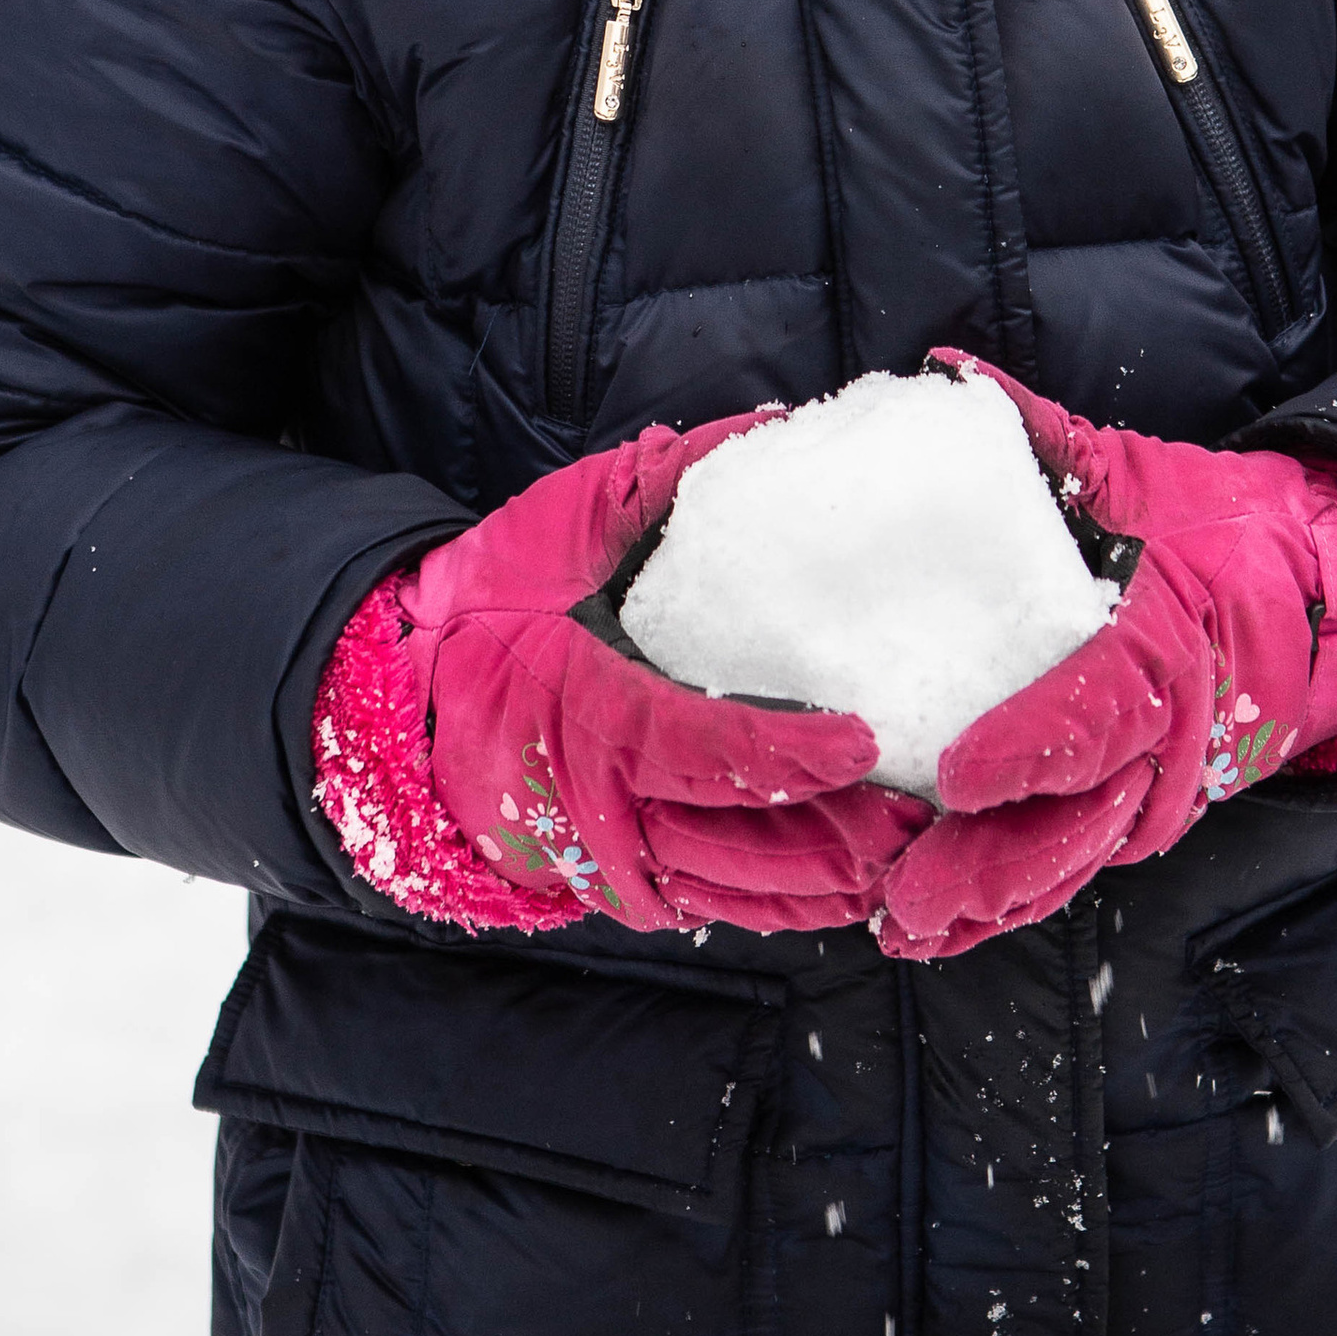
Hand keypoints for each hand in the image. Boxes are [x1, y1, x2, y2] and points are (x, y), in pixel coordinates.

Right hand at [316, 413, 925, 936]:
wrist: (409, 698)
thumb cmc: (497, 598)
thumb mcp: (568, 521)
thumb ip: (667, 481)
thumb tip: (774, 426)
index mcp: (596, 712)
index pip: (713, 748)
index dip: (794, 753)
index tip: (866, 738)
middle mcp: (608, 806)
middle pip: (751, 845)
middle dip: (848, 836)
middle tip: (927, 811)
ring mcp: (615, 860)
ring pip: (745, 893)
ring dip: (834, 881)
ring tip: (912, 849)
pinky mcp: (620, 888)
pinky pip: (718, 909)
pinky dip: (787, 906)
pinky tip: (848, 886)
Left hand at [875, 358, 1336, 965]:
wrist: (1329, 595)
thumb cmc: (1222, 527)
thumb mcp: (1143, 476)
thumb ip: (1048, 439)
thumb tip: (948, 376)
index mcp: (1169, 645)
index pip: (1098, 709)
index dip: (1031, 749)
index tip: (958, 779)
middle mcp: (1175, 732)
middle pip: (1080, 818)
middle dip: (993, 867)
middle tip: (907, 899)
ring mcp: (1172, 782)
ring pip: (1081, 856)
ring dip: (998, 900)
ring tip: (913, 927)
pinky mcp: (1160, 804)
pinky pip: (1089, 857)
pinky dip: (1029, 891)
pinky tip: (959, 917)